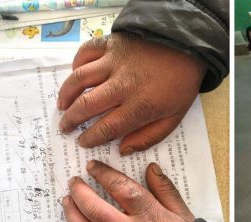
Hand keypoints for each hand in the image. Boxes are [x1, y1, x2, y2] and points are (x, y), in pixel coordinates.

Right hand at [57, 32, 205, 154]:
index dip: (90, 138)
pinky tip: (76, 75)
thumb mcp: (174, 117)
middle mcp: (122, 84)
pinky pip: (85, 52)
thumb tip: (122, 149)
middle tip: (65, 127)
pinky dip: (76, 63)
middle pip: (86, 106)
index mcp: (139, 106)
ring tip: (62, 105)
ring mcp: (114, 61)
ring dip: (66, 94)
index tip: (83, 142)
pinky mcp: (112, 43)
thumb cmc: (181, 84)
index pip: (106, 128)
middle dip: (71, 120)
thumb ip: (149, 137)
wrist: (188, 46)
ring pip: (79, 79)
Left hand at [62, 160, 194, 221]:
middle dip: (80, 192)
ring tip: (67, 202)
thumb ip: (165, 190)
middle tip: (74, 182)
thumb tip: (152, 169)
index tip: (93, 166)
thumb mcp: (182, 214)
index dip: (104, 174)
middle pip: (95, 209)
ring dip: (72, 215)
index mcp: (149, 217)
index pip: (120, 189)